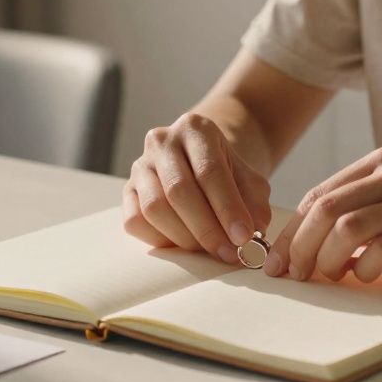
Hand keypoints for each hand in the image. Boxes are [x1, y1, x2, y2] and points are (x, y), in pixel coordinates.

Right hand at [121, 112, 272, 263]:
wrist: (201, 165)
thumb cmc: (227, 174)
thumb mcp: (249, 181)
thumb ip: (254, 204)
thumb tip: (254, 233)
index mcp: (195, 129)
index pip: (209, 171)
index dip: (227, 208)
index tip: (243, 237)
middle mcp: (162, 141)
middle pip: (179, 190)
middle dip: (207, 228)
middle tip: (228, 252)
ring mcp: (140, 165)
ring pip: (154, 208)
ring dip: (185, 237)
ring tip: (208, 250)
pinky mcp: (127, 190)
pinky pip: (135, 221)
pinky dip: (161, 239)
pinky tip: (183, 243)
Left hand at [263, 147, 381, 281]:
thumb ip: (364, 205)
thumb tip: (312, 242)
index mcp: (381, 162)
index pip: (319, 194)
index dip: (292, 230)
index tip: (278, 260)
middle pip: (326, 209)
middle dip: (301, 246)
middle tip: (294, 275)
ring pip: (349, 227)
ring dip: (328, 259)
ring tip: (328, 277)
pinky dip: (365, 267)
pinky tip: (364, 276)